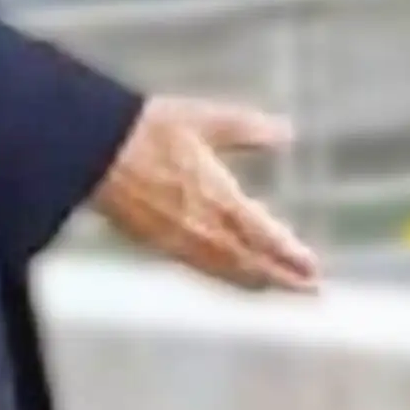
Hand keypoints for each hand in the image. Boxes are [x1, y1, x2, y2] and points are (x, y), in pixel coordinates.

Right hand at [91, 96, 319, 293]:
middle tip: (311, 290)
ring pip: (226, 271)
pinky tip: (232, 275)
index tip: (314, 269)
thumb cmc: (152, 130)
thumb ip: (249, 129)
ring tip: (279, 287)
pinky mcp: (158, 243)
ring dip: (256, 281)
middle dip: (282, 277)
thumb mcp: (208, 119)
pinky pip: (202, 268)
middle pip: (250, 263)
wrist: (95, 150)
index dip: (290, 255)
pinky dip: (226, 276)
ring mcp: (179, 240)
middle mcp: (203, 228)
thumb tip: (286, 132)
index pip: (264, 236)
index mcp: (219, 198)